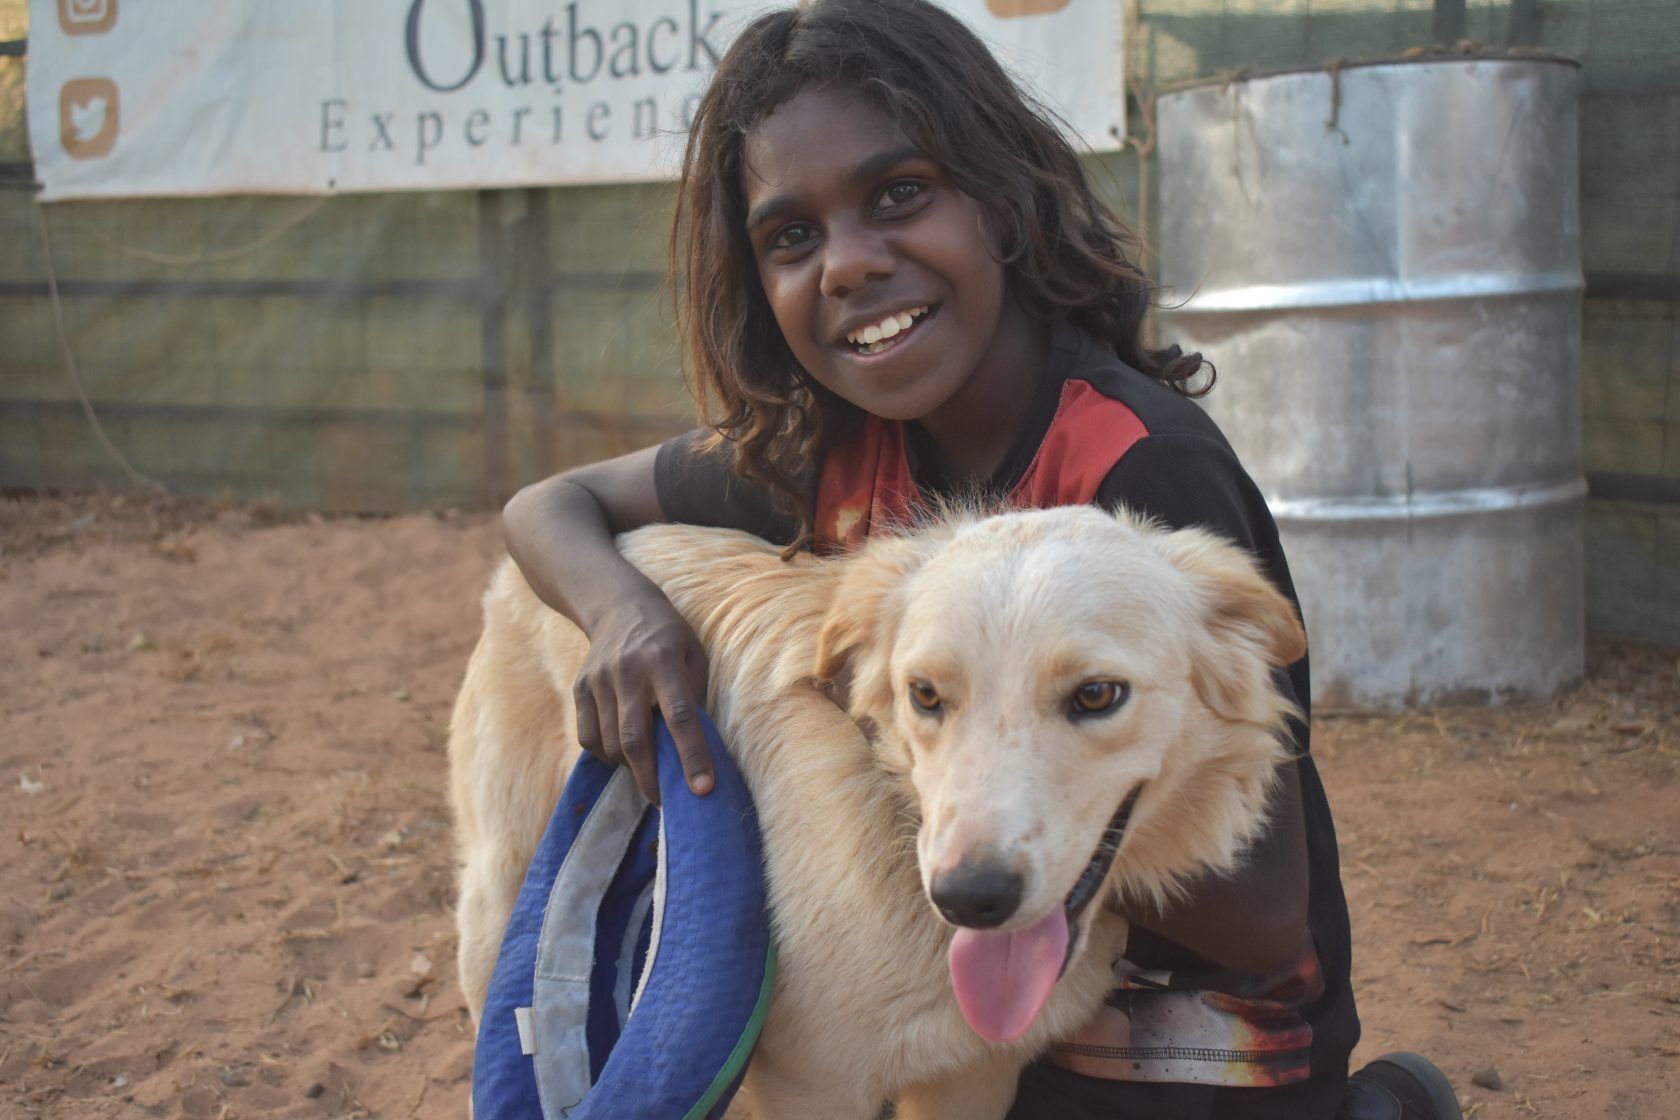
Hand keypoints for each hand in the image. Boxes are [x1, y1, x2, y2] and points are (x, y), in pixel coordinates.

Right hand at [572, 592, 711, 805]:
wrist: (619, 605)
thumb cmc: (669, 637)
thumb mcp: (694, 655)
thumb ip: (695, 696)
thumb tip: (694, 748)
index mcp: (666, 662)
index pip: (681, 718)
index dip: (692, 757)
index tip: (703, 789)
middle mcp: (629, 672)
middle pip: (636, 740)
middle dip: (651, 779)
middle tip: (665, 801)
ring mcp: (599, 680)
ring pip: (610, 744)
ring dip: (629, 767)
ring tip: (646, 770)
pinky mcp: (580, 687)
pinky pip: (588, 737)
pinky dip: (605, 754)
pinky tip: (620, 752)